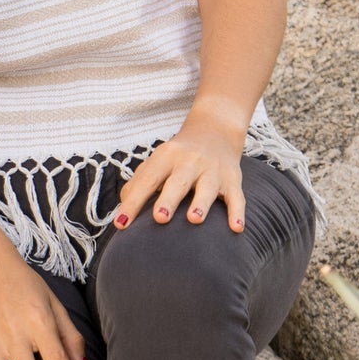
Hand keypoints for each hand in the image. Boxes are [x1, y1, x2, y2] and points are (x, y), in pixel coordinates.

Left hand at [112, 120, 245, 231]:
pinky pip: (236, 197)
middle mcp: (190, 161)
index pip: (148, 180)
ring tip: (194, 219)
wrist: (215, 130)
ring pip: (208, 187)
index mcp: (166, 157)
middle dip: (169, 199)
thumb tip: (123, 210)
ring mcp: (212, 170)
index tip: (121, 224)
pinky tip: (236, 228)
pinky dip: (237, 213)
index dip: (134, 202)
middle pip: (178, 181)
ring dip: (201, 203)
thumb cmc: (178, 156)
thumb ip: (139, 183)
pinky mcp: (232, 180)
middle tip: (159, 218)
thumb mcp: (157, 162)